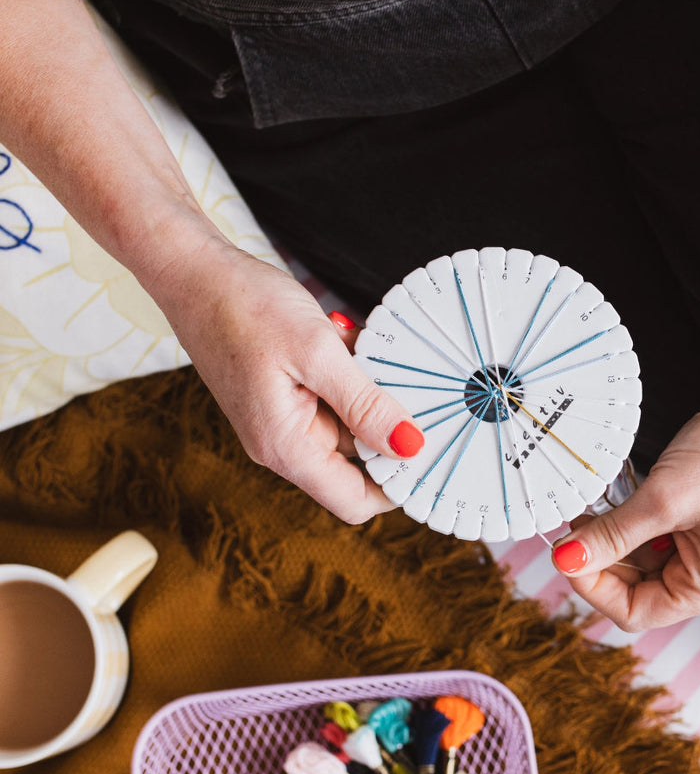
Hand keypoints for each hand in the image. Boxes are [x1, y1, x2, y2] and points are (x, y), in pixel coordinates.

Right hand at [155, 242, 423, 523]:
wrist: (193, 272)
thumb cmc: (242, 306)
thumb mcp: (316, 351)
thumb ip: (365, 403)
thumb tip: (409, 446)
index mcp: (286, 446)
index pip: (354, 501)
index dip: (397, 487)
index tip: (432, 453)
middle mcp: (283, 443)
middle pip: (358, 463)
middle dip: (389, 427)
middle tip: (414, 385)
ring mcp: (284, 419)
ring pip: (350, 426)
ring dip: (370, 394)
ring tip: (368, 350)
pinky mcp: (286, 395)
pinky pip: (334, 398)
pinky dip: (352, 375)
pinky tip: (349, 341)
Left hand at [550, 384, 699, 629]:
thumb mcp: (661, 500)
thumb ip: (611, 536)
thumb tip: (566, 560)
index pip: (634, 611)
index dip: (592, 585)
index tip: (565, 552)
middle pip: (636, 589)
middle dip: (600, 559)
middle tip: (571, 525)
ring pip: (640, 561)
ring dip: (611, 537)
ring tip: (590, 507)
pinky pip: (653, 536)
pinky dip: (629, 521)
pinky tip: (613, 499)